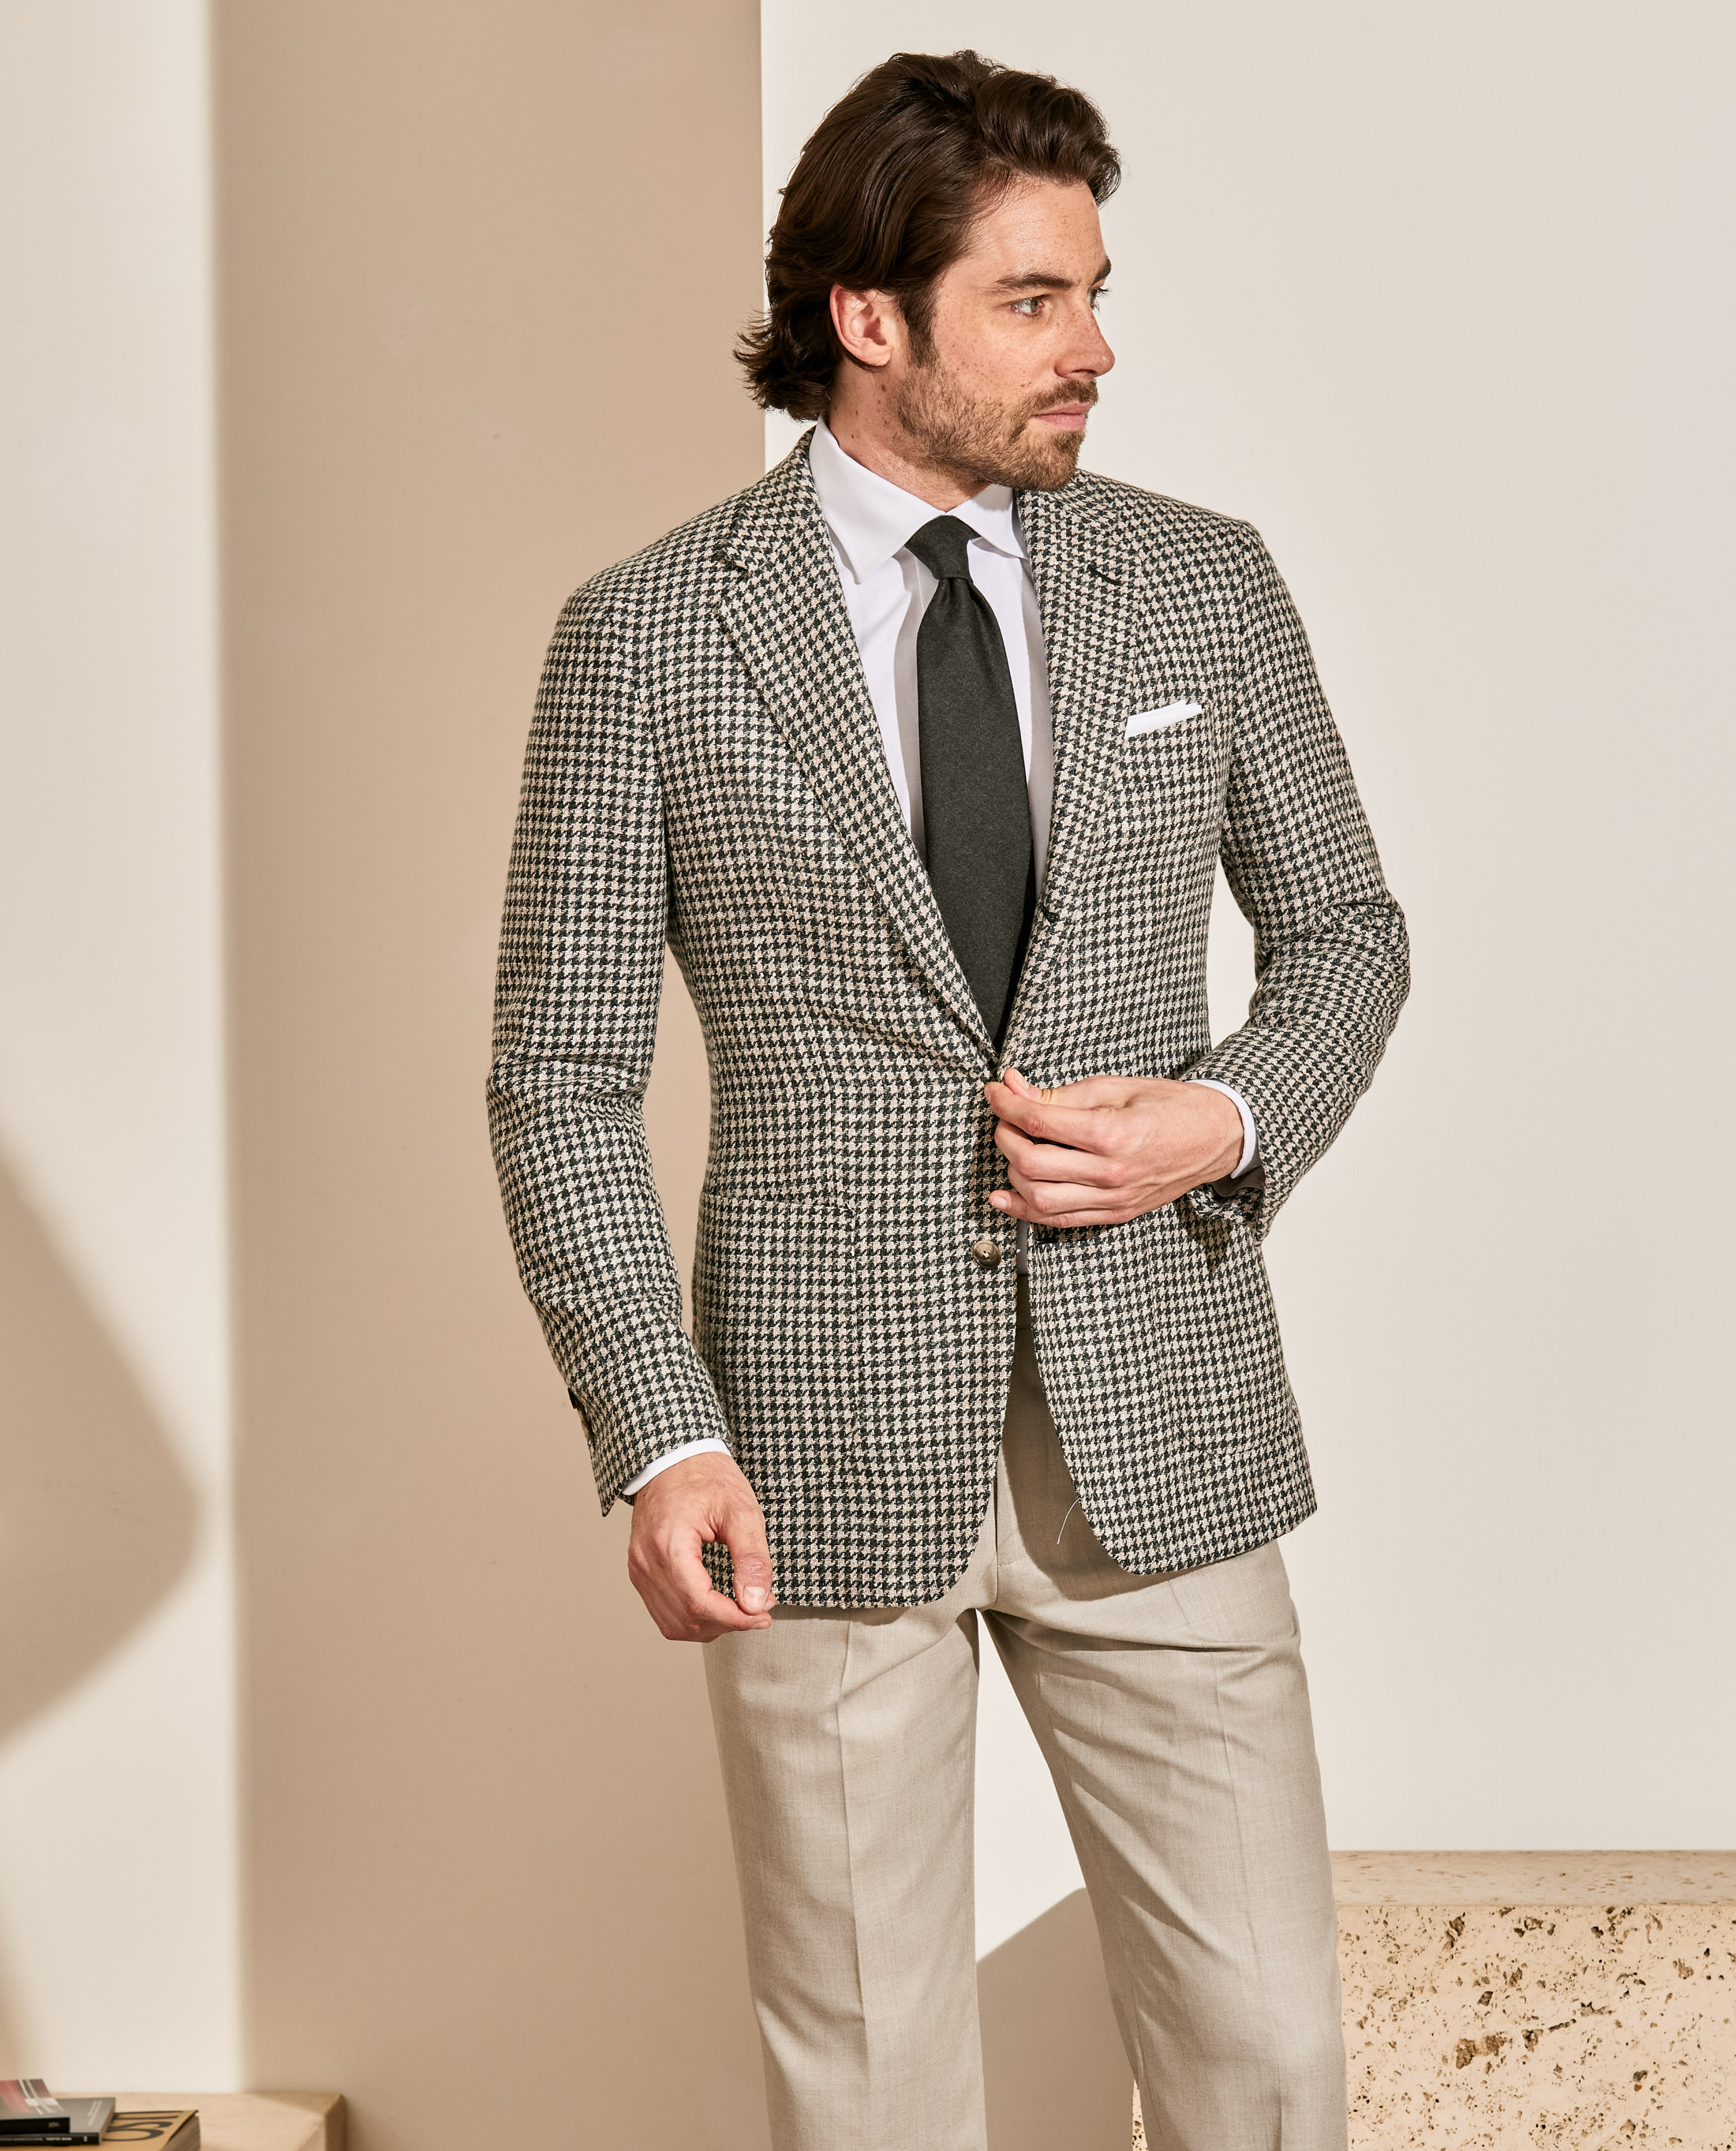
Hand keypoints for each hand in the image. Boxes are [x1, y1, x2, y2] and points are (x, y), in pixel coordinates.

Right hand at [626, 1452, 776, 1641]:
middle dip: (728, 1623)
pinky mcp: (640, 1571)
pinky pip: (664, 1613)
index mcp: (668, 1543)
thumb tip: (756, 1603)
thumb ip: (752, 1558)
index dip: (735, 1619)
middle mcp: (646, 1560)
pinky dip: (692, 1618)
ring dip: (710, 1626)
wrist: (673, 1458)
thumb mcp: (741, 1510)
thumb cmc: (706, 1477)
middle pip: (686, 1619)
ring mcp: (639, 1568)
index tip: (763, 1615)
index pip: (699, 1603)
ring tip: (739, 1606)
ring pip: (673, 1624)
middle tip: (759, 1607)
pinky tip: (716, 1605)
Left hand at [984, 1065, 1243, 1228]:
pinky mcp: (1115, 1214)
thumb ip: (1061, 1095)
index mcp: (1113, 1134)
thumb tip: (1015, 1088)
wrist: (1217, 1137)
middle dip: (1005, 1137)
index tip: (994, 1092)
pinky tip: (1006, 1197)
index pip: (1039, 1122)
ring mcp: (1113, 1199)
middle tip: (1003, 1118)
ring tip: (1011, 1149)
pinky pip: (1061, 1221)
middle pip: (1032, 1163)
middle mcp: (1111, 1172)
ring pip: (1040, 1199)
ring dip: (1012, 1173)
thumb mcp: (1116, 1087)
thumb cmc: (1171, 1107)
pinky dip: (1026, 1211)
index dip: (1006, 1105)